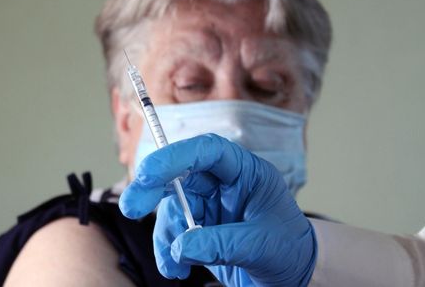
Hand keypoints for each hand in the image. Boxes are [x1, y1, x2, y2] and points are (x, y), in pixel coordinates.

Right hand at [119, 133, 316, 286]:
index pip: (207, 151)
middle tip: (131, 207)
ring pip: (171, 208)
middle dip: (152, 189)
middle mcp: (223, 183)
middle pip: (179, 175)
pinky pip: (173, 233)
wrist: (293, 273)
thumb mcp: (261, 244)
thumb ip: (222, 243)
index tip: (148, 173)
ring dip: (165, 236)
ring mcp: (209, 205)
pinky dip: (168, 251)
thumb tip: (182, 247)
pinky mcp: (200, 227)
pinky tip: (175, 269)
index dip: (176, 156)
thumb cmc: (289, 248)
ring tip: (173, 264)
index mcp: (245, 172)